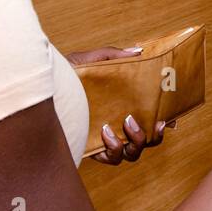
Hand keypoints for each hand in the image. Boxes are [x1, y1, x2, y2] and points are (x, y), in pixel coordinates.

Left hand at [66, 45, 173, 165]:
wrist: (41, 89)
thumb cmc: (64, 77)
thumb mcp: (89, 60)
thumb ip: (113, 56)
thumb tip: (137, 51)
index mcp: (121, 107)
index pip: (149, 120)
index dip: (163, 123)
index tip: (170, 118)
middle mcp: (116, 127)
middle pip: (146, 142)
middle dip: (153, 136)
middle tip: (148, 121)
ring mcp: (104, 140)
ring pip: (131, 154)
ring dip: (135, 142)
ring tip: (123, 124)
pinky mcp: (91, 149)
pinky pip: (111, 159)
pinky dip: (113, 149)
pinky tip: (105, 131)